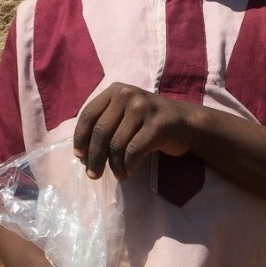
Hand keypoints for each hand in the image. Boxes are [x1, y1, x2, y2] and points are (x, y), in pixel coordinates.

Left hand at [74, 84, 196, 179]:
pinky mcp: (157, 124)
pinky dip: (129, 166)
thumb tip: (83, 154)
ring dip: (114, 166)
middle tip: (94, 175)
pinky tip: (130, 171)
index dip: (81, 138)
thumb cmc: (149, 122)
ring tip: (119, 175)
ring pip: (117, 144)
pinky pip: (134, 151)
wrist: (185, 122)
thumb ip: (105, 124)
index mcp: (115, 91)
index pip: (89, 115)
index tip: (80, 157)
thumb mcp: (125, 114)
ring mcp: (143, 108)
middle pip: (101, 131)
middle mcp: (127, 95)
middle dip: (94, 158)